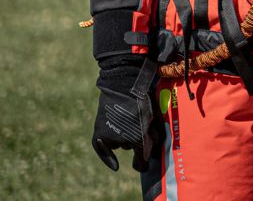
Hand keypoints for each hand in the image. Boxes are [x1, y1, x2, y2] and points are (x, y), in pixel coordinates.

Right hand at [91, 55, 156, 172]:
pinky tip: (115, 166)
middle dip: (136, 141)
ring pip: (121, 144)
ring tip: (128, 120)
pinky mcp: (99, 135)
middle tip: (139, 124)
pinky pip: (103, 151)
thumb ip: (153, 136)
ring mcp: (111, 138)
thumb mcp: (153, 117)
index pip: (142, 160)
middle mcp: (125, 142)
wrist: (123, 85)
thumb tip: (149, 156)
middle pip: (132, 148)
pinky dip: (108, 158)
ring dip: (124, 138)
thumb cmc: (141, 99)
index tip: (145, 165)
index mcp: (140, 138)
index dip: (145, 162)